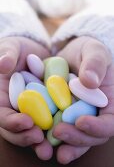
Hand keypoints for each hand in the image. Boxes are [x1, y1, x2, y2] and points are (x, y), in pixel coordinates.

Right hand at [0, 37, 52, 159]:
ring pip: (33, 129)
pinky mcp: (45, 108)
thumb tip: (3, 65)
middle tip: (38, 140)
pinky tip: (64, 134)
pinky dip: (54, 130)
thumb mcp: (11, 47)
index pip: (2, 114)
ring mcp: (31, 110)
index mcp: (2, 97)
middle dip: (26, 136)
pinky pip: (49, 121)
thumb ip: (7, 54)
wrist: (33, 51)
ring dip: (41, 141)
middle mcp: (15, 107)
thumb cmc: (18, 49)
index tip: (26, 122)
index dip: (11, 121)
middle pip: (16, 129)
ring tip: (51, 148)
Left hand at [53, 36, 112, 163]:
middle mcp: (94, 113)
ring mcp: (78, 115)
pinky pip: (58, 127)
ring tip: (49, 149)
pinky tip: (40, 139)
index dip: (99, 127)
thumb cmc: (87, 51)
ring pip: (75, 136)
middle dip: (77, 138)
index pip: (110, 121)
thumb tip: (90, 81)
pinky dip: (50, 137)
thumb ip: (95, 63)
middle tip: (60, 133)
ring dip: (64, 145)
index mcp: (108, 101)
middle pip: (91, 135)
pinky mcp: (62, 114)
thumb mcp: (94, 51)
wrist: (71, 54)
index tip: (81, 122)